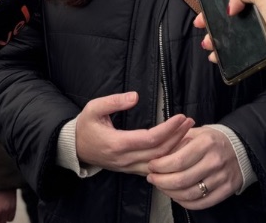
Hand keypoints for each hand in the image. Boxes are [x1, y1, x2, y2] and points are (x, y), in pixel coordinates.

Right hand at [75, 92, 194, 174]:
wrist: (75, 148)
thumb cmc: (85, 126)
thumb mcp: (94, 108)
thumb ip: (114, 101)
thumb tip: (135, 96)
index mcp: (117, 143)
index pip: (150, 138)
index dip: (169, 129)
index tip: (181, 116)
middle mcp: (125, 159)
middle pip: (159, 151)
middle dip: (178, 136)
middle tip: (190, 121)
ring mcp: (129, 167)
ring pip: (159, 162)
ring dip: (176, 148)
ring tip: (189, 133)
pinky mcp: (131, 170)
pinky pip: (154, 168)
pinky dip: (168, 158)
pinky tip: (178, 148)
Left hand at [146, 126, 243, 209]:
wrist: (242, 148)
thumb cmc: (212, 140)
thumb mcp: (196, 133)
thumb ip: (176, 142)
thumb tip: (156, 155)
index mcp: (206, 143)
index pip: (177, 161)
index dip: (160, 167)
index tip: (151, 166)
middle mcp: (215, 161)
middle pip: (181, 180)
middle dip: (161, 182)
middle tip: (152, 178)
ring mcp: (222, 177)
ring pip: (190, 194)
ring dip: (170, 193)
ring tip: (162, 187)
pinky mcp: (227, 190)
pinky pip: (202, 203)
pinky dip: (185, 203)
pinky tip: (176, 196)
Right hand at [194, 0, 265, 53]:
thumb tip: (229, 8)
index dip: (216, 3)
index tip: (203, 11)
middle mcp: (256, 14)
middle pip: (227, 18)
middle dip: (211, 23)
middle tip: (200, 28)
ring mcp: (256, 33)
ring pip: (229, 35)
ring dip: (215, 40)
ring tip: (208, 46)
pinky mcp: (257, 50)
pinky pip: (236, 50)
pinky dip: (223, 53)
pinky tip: (216, 57)